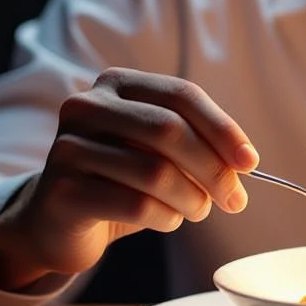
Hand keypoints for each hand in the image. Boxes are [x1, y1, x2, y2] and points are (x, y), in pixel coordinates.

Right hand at [0, 67, 258, 290]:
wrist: (55, 221)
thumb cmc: (119, 181)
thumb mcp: (158, 153)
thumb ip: (196, 145)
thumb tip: (243, 164)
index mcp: (117, 84)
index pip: (181, 95)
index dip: (223, 128)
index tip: (250, 162)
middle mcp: (86, 106)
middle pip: (169, 131)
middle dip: (213, 169)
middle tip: (235, 200)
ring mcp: (68, 147)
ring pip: (156, 172)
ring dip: (192, 199)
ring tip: (198, 210)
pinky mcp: (63, 190)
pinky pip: (136, 204)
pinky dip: (166, 217)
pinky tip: (167, 220)